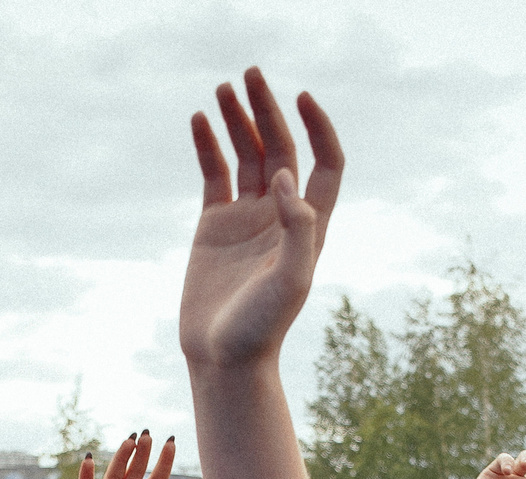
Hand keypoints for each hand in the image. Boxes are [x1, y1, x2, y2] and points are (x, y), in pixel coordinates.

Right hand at [179, 68, 343, 368]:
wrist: (223, 358)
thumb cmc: (262, 327)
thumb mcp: (290, 282)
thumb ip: (296, 228)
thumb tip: (284, 176)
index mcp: (309, 225)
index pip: (325, 164)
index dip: (319, 129)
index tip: (302, 97)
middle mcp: (281, 214)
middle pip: (281, 149)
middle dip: (268, 110)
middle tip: (252, 74)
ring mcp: (247, 217)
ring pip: (246, 155)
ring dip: (238, 120)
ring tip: (224, 88)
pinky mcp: (214, 225)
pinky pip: (214, 174)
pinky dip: (208, 145)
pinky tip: (200, 119)